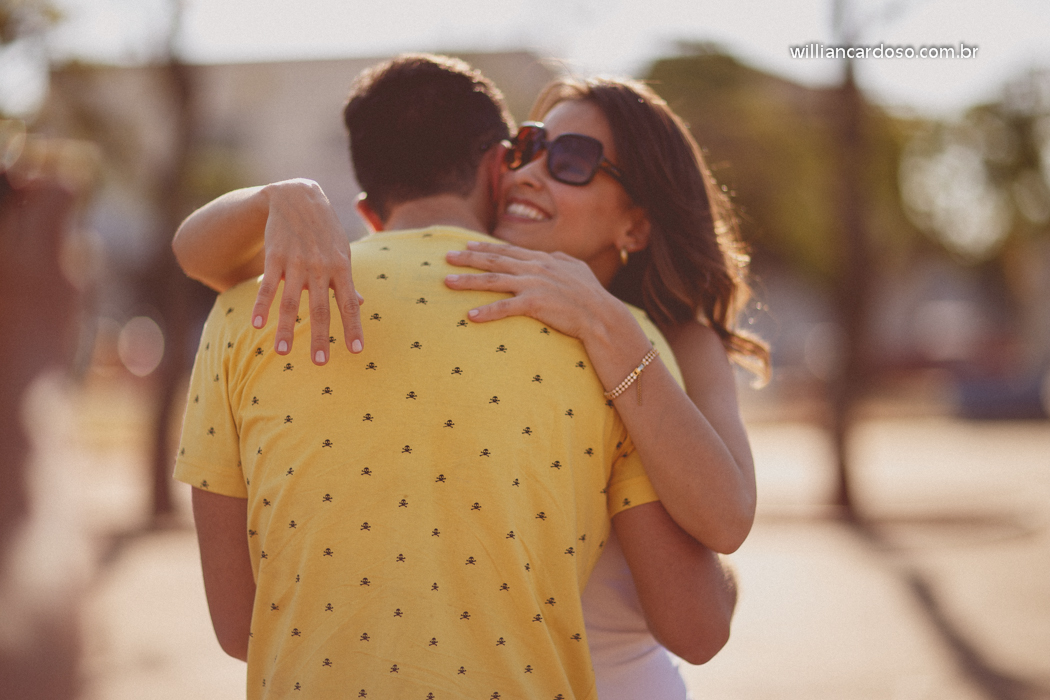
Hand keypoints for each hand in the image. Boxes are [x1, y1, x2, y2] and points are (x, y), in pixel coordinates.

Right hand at [251, 180, 363, 363]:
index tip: (357, 351)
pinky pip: (267, 285)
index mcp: (341, 268)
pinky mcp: (275, 257)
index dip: (353, 327)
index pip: (349, 304)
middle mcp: (320, 267)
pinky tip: (256, 325)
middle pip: (320, 308)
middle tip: (320, 363)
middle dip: (320, 336)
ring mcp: (296, 262)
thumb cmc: (324, 231)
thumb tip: (360, 304)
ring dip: (285, 328)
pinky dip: (261, 306)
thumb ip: (347, 281)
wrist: (296, 196)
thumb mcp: (341, 252)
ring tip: (282, 353)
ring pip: (290, 301)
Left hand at [443, 240, 614, 342]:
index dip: (486, 246)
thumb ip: (562, 260)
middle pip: (495, 260)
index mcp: (543, 259)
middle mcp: (535, 268)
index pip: (508, 250)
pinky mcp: (535, 304)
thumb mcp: (578, 269)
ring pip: (493, 280)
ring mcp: (533, 285)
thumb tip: (554, 255)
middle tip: (446, 256)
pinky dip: (486, 311)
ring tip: (447, 282)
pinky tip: (470, 315)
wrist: (602, 315)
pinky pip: (505, 308)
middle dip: (468, 257)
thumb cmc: (592, 295)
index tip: (467, 244)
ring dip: (468, 281)